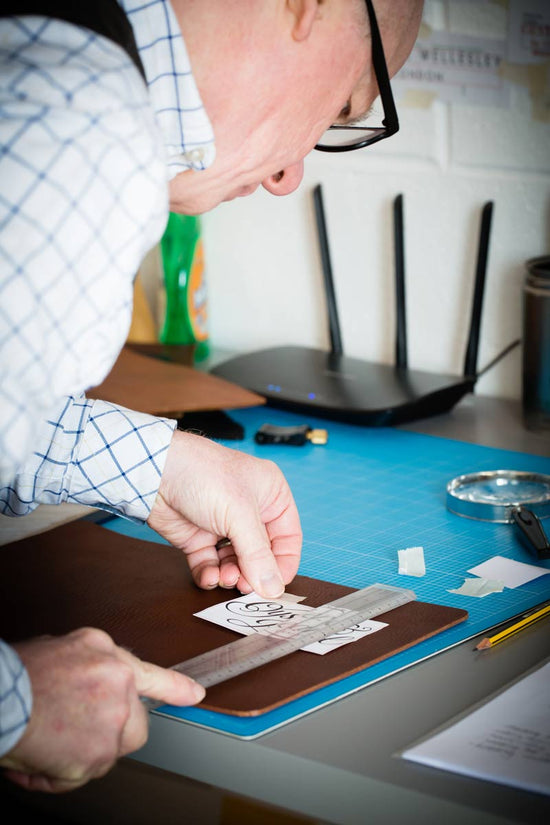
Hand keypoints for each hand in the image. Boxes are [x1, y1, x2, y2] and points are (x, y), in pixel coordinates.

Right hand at [0, 629, 204, 792]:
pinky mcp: (97, 755)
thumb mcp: (66, 649)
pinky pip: (83, 774)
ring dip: (84, 751)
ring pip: (109, 750)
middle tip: (77, 726)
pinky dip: (59, 773)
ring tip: (51, 738)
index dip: (177, 689)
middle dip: (111, 730)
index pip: (155, 676)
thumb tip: (94, 684)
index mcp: (111, 657)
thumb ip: (93, 667)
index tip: (195, 695)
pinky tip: (40, 756)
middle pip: (134, 723)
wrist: (2, 696)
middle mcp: (120, 684)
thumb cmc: (21, 674)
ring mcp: (113, 721)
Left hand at [148, 429, 301, 597]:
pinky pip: (211, 564)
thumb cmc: (203, 474)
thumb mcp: (240, 514)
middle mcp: (249, 511)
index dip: (284, 564)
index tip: (275, 586)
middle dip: (253, 572)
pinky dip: (210, 574)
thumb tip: (273, 588)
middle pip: (261, 555)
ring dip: (231, 575)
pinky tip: (209, 576)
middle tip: (244, 585)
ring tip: (225, 577)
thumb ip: (258, 555)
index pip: (288, 538)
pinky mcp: (199, 537)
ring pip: (236, 563)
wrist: (155, 471)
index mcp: (270, 495)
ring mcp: (223, 525)